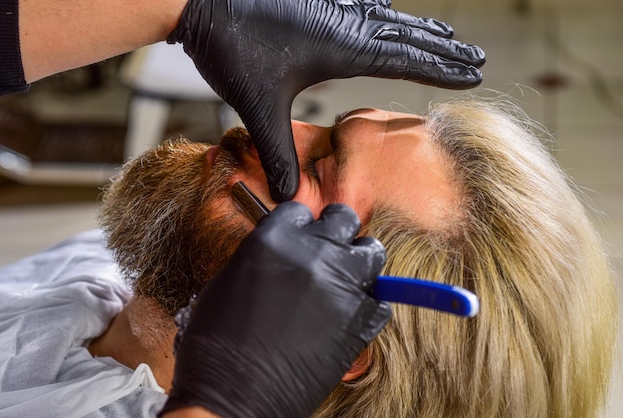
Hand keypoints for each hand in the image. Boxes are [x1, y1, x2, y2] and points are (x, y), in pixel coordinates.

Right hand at [160, 202, 390, 417]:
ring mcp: (339, 285)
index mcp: (272, 240)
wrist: (231, 397)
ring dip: (360, 261)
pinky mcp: (359, 320)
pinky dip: (369, 306)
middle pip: (343, 219)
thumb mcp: (228, 282)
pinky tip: (350, 315)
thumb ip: (265, 257)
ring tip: (348, 277)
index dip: (301, 226)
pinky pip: (380, 300)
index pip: (300, 211)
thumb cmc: (216, 346)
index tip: (303, 238)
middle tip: (330, 251)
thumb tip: (286, 253)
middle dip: (336, 233)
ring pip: (371, 251)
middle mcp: (310, 254)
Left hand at [168, 0, 485, 201]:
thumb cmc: (231, 48)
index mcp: (342, 47)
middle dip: (442, 49)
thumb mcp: (259, 105)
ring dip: (418, 29)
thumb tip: (287, 195)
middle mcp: (344, 23)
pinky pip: (361, 6)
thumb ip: (277, 150)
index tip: (471, 72)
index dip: (439, 69)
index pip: (404, 59)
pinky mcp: (314, 3)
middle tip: (474, 55)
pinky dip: (382, 11)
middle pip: (406, 36)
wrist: (200, 1)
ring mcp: (330, 8)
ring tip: (444, 34)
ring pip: (387, 18)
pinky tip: (386, 7)